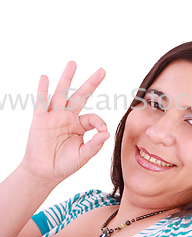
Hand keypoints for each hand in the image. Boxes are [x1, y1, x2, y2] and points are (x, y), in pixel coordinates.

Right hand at [20, 62, 109, 185]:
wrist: (44, 173)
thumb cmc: (64, 164)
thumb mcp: (83, 155)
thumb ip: (95, 145)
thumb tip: (106, 133)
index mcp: (79, 125)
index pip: (92, 117)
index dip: (99, 122)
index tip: (102, 130)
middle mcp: (67, 117)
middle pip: (80, 96)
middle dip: (91, 83)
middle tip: (102, 70)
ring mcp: (54, 117)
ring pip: (61, 93)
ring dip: (67, 78)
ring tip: (73, 64)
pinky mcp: (40, 120)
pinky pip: (42, 102)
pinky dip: (43, 90)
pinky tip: (45, 78)